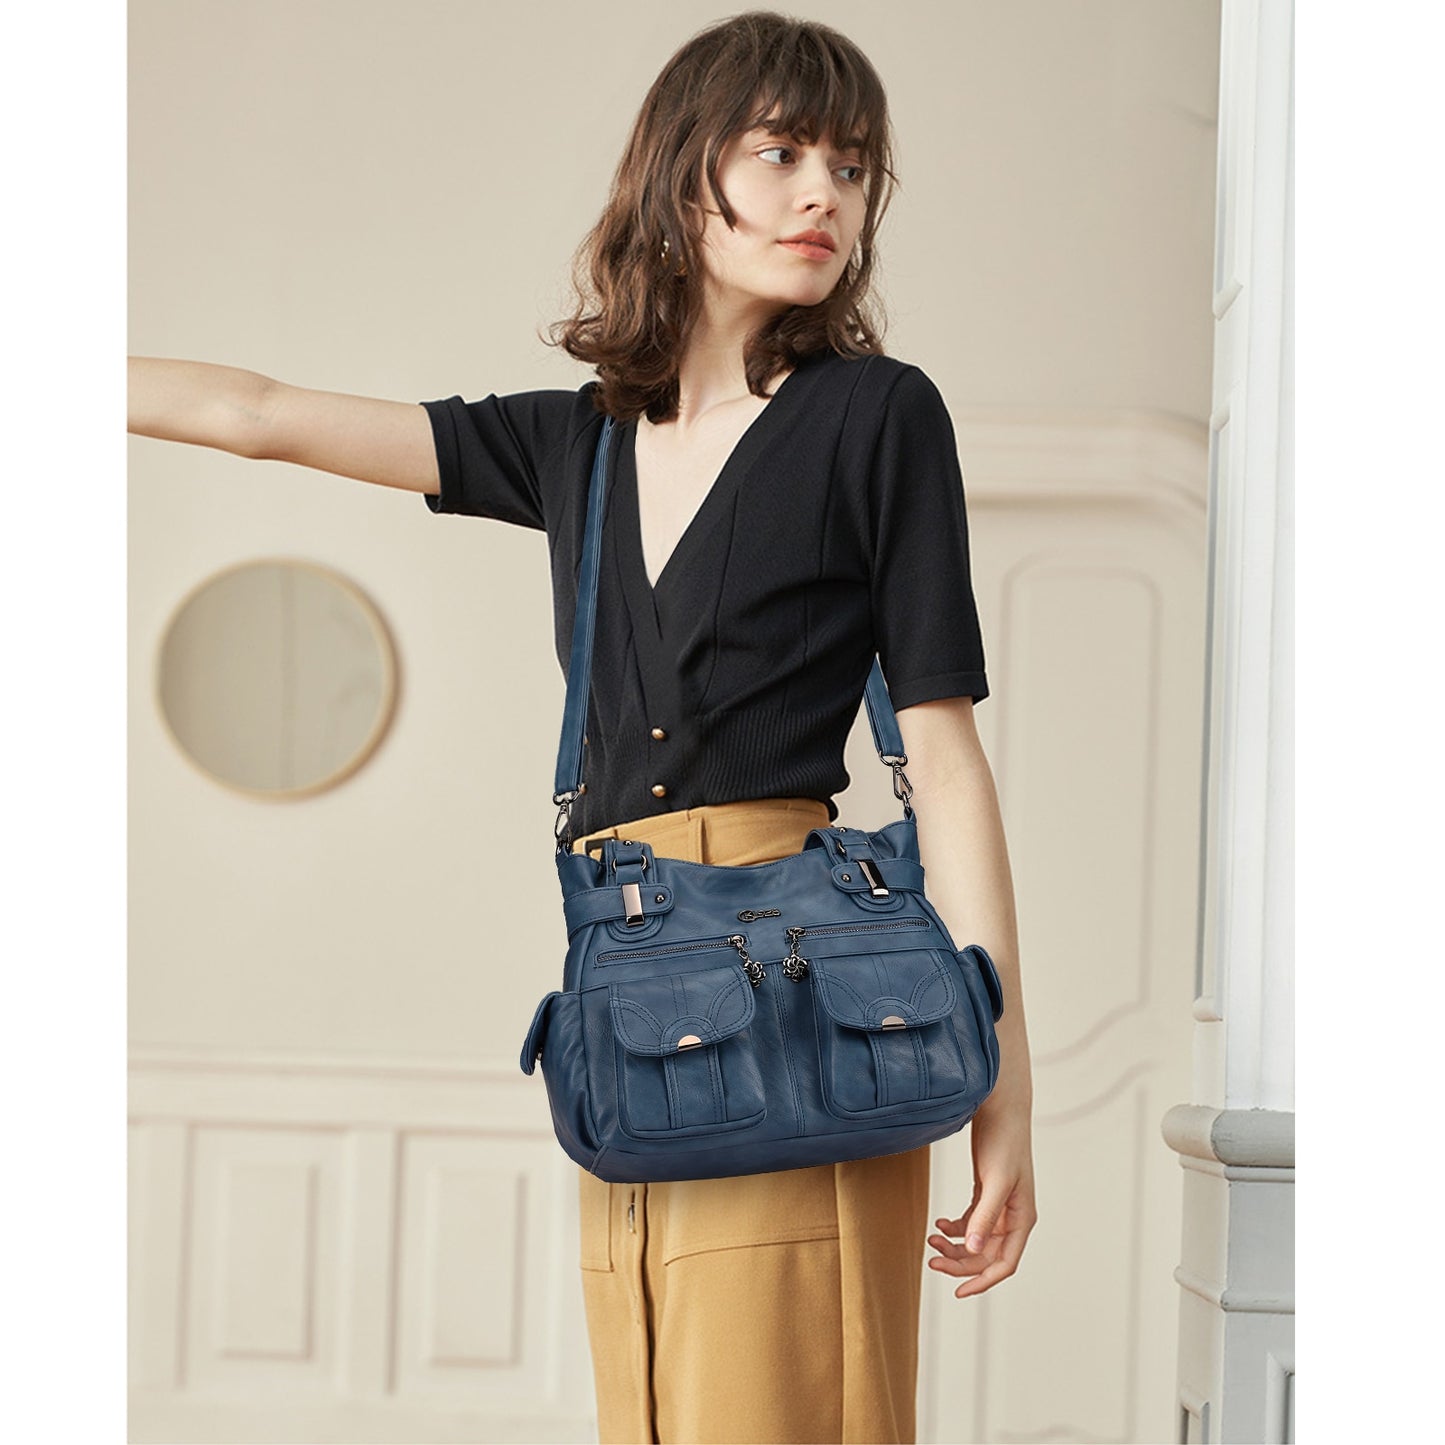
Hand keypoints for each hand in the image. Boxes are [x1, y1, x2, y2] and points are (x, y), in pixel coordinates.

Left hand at [926, 1090, 1035, 1297]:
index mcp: (1022, 1219)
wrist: (999, 1109)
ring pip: (975, 1242)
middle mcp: (1012, 1217)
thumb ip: (985, 1216)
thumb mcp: (995, 1181)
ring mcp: (999, 1207)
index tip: (958, 1292)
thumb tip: (972, 1250)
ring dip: (953, 1246)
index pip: (1004, 1264)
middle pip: (985, 1256)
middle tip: (931, 1259)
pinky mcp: (985, 1194)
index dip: (982, 1281)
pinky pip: (969, 1223)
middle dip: (959, 1263)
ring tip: (931, 1240)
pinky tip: (938, 1224)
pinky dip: (953, 1228)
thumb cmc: (1003, 1141)